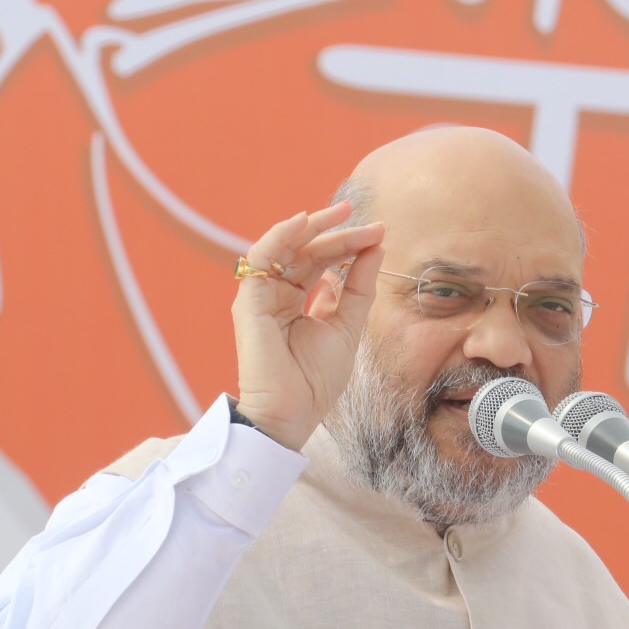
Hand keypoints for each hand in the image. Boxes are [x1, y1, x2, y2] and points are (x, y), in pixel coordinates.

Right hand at [231, 202, 385, 449]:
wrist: (293, 413)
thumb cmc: (316, 379)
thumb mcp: (348, 325)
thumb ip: (359, 287)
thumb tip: (376, 247)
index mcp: (298, 300)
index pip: (323, 263)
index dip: (350, 246)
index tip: (379, 235)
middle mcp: (278, 293)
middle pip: (308, 251)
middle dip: (339, 234)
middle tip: (370, 224)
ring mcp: (262, 294)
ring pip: (287, 247)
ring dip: (314, 227)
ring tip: (343, 214)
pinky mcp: (249, 299)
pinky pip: (261, 256)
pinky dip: (281, 235)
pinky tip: (304, 222)